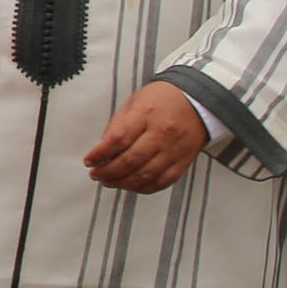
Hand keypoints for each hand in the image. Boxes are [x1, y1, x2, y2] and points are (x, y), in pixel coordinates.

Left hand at [82, 81, 211, 193]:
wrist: (197, 100)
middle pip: (130, 161)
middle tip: (96, 174)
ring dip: (122, 183)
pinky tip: (130, 185)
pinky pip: (161, 182)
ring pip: (145, 175)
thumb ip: (118, 125)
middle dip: (108, 171)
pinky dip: (143, 188)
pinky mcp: (183, 162)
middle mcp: (161, 133)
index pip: (118, 139)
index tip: (89, 160)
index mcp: (146, 114)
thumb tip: (102, 149)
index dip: (100, 153)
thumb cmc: (163, 99)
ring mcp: (174, 150)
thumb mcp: (135, 102)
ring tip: (108, 181)